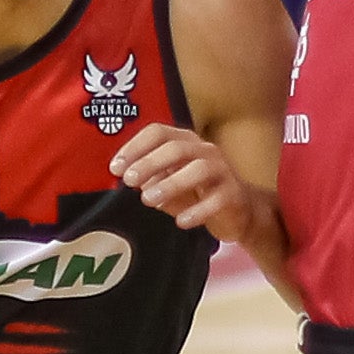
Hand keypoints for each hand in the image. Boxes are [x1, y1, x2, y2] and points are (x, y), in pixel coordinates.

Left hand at [113, 122, 261, 239]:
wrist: (238, 212)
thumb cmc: (197, 193)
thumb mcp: (168, 182)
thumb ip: (148, 179)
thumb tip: (124, 179)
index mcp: (185, 142)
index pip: (158, 133)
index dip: (134, 147)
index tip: (116, 167)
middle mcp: (205, 151)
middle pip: (177, 148)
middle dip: (149, 163)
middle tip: (129, 180)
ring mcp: (222, 171)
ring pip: (199, 170)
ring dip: (171, 184)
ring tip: (149, 199)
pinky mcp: (233, 194)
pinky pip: (216, 200)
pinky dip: (197, 211)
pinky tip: (181, 221)